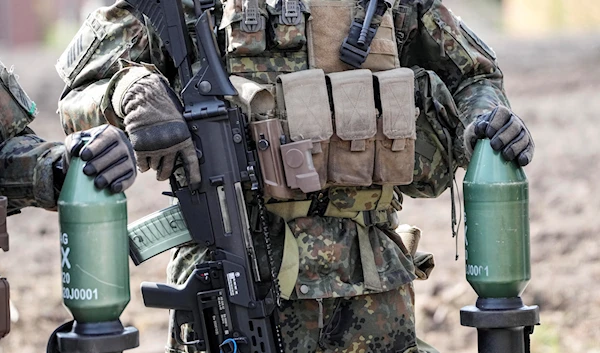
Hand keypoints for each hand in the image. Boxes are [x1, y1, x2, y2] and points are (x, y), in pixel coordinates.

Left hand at [64, 124, 136, 192]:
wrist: (96, 159)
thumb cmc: (86, 148)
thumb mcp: (77, 140)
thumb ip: (73, 141)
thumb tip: (75, 149)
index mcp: (111, 133)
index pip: (105, 139)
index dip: (95, 147)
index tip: (83, 156)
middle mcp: (124, 145)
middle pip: (114, 154)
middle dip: (100, 163)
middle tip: (86, 171)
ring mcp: (130, 159)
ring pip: (123, 166)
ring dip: (110, 175)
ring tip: (97, 183)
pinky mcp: (132, 173)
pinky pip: (130, 178)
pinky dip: (123, 184)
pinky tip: (113, 188)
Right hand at [113, 69, 200, 184]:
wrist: (146, 99)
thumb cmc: (164, 110)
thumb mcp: (180, 123)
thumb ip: (181, 140)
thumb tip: (181, 159)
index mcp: (184, 138)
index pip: (192, 162)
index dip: (194, 176)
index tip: (195, 185)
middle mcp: (170, 145)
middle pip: (168, 170)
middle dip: (164, 174)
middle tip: (162, 175)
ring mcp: (155, 147)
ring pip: (154, 167)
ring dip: (153, 166)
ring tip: (152, 159)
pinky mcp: (140, 147)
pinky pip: (142, 165)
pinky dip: (142, 165)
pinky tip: (144, 162)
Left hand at [465, 106, 533, 165]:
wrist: (488, 144)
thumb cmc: (480, 135)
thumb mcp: (475, 131)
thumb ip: (476, 128)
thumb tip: (482, 127)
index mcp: (501, 114)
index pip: (502, 113)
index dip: (496, 123)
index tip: (488, 134)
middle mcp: (515, 122)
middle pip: (514, 126)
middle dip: (504, 137)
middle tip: (494, 146)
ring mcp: (523, 134)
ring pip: (523, 138)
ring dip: (514, 147)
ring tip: (505, 156)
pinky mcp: (528, 147)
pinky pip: (529, 150)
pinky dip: (526, 156)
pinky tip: (521, 161)